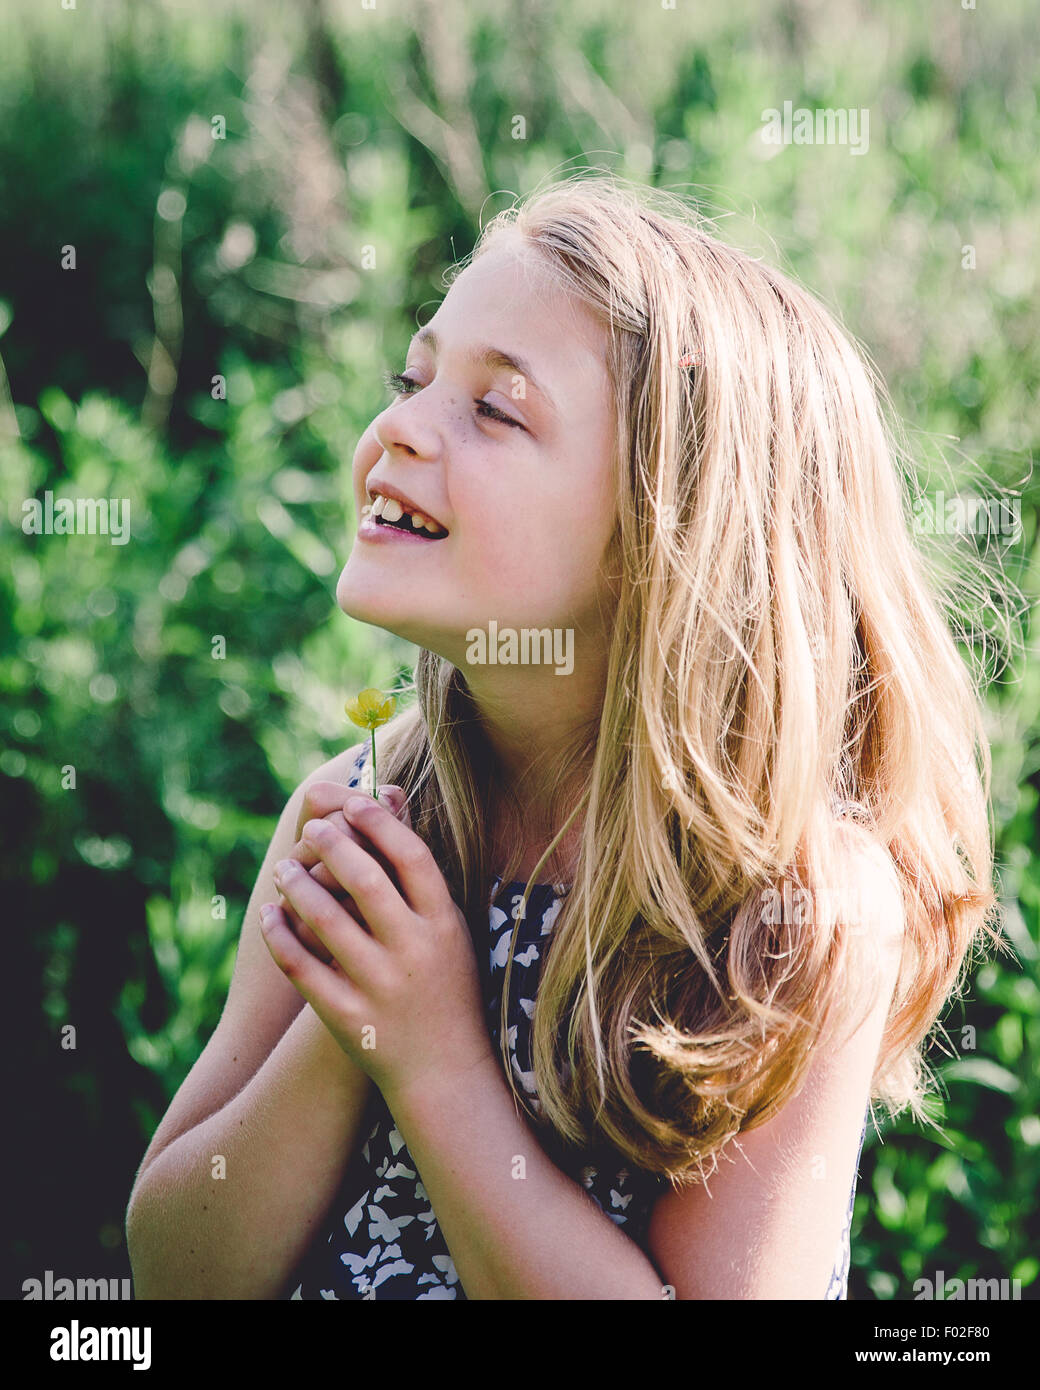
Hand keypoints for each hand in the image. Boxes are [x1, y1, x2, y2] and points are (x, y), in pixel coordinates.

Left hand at [259, 794, 494, 1102]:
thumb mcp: (452, 933)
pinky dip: (280, 934)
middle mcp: (415, 952)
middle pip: (366, 879)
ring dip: (298, 885)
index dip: (379, 822)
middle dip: (332, 845)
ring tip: (284, 868)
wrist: (444, 1073)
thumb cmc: (446, 987)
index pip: (412, 856)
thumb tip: (392, 809)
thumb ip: (422, 881)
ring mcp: (380, 986)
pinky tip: (270, 914)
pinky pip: (301, 965)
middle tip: (312, 829)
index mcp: (445, 925)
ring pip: (326, 920)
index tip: (353, 803)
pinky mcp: (347, 1016)